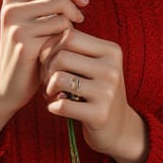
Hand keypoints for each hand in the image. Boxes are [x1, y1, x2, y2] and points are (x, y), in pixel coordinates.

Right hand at [0, 0, 88, 149]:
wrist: (7, 87)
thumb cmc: (28, 53)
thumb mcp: (33, 23)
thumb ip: (48, 4)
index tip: (83, 2)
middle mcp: (11, 7)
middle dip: (75, 11)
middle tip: (79, 23)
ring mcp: (16, 25)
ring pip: (62, 16)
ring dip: (70, 29)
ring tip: (64, 41)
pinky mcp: (25, 43)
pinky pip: (60, 34)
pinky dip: (66, 43)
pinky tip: (60, 53)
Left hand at [40, 28, 148, 162]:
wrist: (118, 128)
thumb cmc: (96, 90)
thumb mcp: (93, 65)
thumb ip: (73, 48)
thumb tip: (44, 34)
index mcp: (111, 51)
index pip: (69, 36)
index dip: (51, 47)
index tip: (49, 62)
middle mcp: (112, 69)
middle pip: (61, 56)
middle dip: (46, 69)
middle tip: (47, 81)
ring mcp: (108, 92)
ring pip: (58, 78)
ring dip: (48, 88)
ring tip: (52, 93)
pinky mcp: (100, 114)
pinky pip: (61, 105)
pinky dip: (53, 106)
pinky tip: (57, 108)